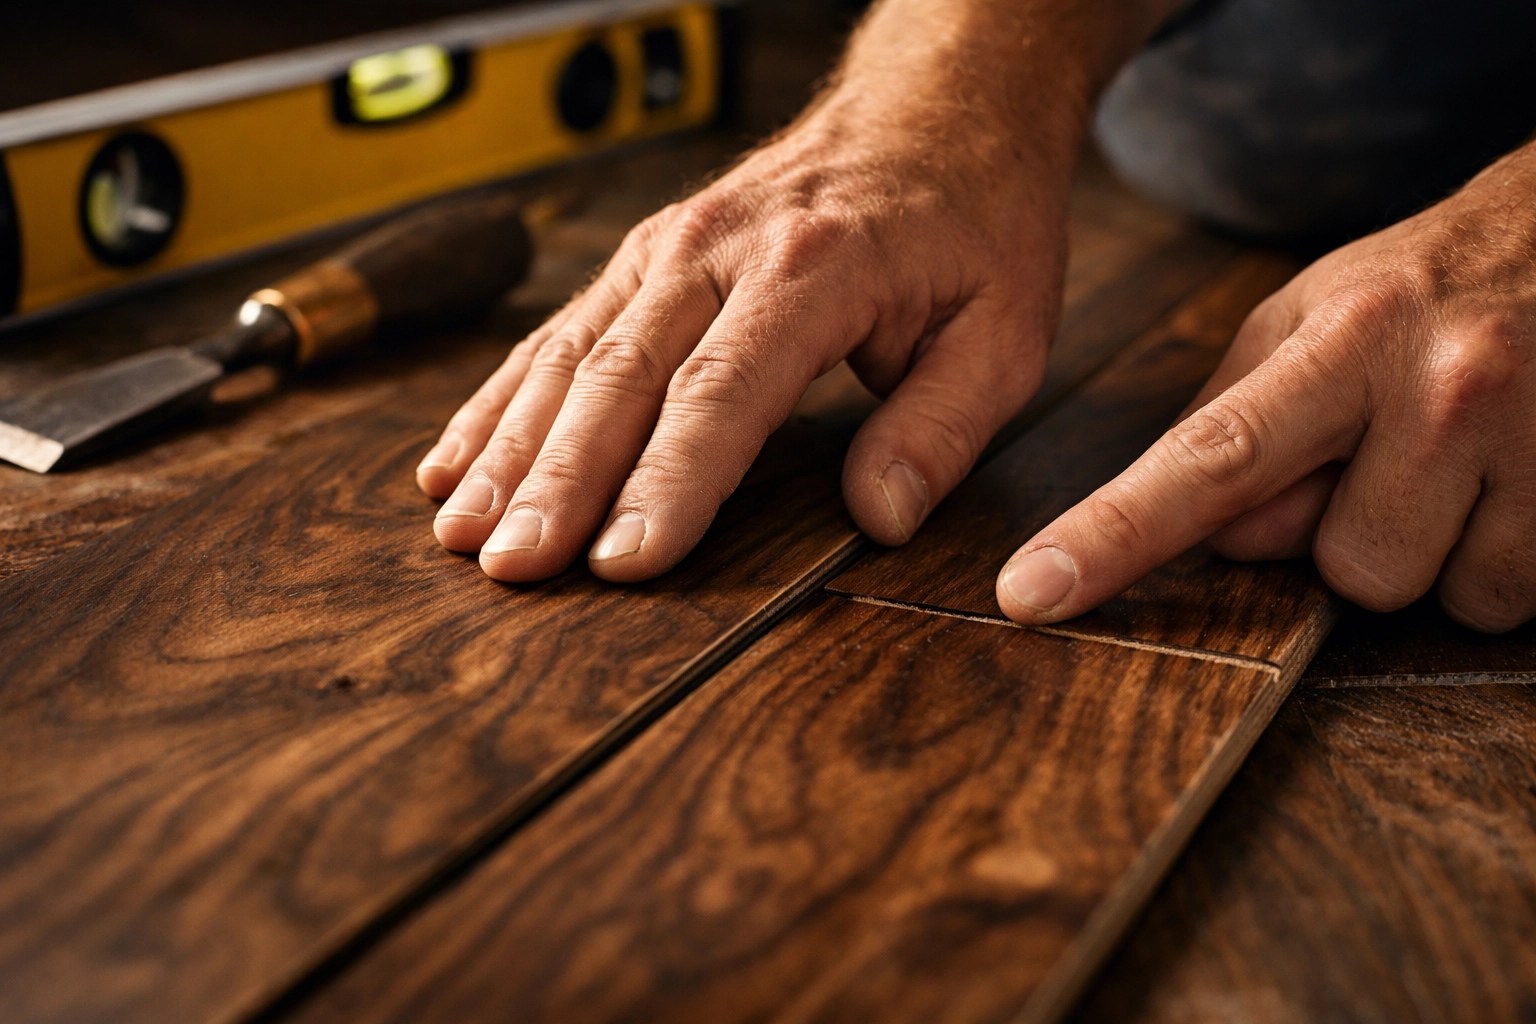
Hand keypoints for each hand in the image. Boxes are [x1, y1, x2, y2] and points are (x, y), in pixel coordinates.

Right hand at [416, 83, 1075, 581]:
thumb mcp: (1002, 328)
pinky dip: (501, 400)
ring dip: (510, 450)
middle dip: (558, 483)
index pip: (721, 393)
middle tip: (514, 569)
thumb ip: (941, 426)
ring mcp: (667, 247)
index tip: (623, 561)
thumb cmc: (970, 220)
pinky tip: (456, 461)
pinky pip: (556, 332)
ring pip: (568, 357)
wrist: (934, 107)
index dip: (667, 483)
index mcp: (813, 268)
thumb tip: (880, 518)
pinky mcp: (642, 257)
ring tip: (463, 531)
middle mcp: (718, 251)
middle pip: (620, 379)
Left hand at [997, 140, 1535, 631]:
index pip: (1209, 458)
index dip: (1113, 535)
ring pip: (1430, 594)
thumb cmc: (1432, 286)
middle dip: (1349, 532)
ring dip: (1429, 549)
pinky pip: (1505, 601)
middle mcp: (1446, 386)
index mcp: (1350, 337)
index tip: (1030, 595)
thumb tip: (1197, 527)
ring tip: (1459, 460)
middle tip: (1391, 452)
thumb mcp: (1315, 313)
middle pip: (1340, 566)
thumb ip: (1236, 411)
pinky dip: (1495, 560)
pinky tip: (1507, 481)